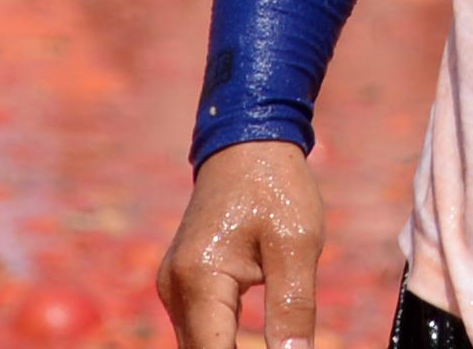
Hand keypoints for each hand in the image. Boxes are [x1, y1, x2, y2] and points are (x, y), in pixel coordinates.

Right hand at [157, 141, 322, 348]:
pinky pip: (201, 329)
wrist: (248, 143)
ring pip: (198, 345)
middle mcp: (175, 287)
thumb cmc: (276, 187)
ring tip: (276, 343)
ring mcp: (174, 286)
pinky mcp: (183, 284)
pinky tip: (254, 343)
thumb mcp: (298, 244)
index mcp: (199, 278)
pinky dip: (223, 343)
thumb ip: (293, 307)